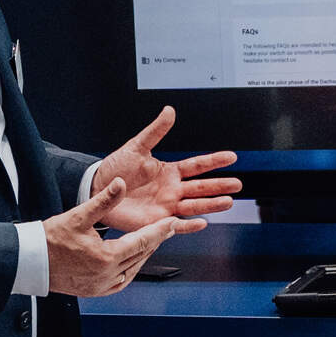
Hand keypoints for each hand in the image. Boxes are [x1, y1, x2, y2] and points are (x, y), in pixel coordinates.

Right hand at [45, 178, 192, 296]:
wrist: (29, 262)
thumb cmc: (50, 239)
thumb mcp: (79, 216)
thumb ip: (104, 201)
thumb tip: (120, 183)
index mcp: (106, 257)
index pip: (142, 241)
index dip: (160, 230)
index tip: (174, 223)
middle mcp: (107, 275)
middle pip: (141, 256)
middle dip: (156, 241)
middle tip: (168, 228)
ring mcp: (101, 286)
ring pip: (133, 270)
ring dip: (144, 256)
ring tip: (151, 242)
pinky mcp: (94, 291)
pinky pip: (121, 282)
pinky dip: (130, 270)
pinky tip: (131, 261)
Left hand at [88, 106, 241, 232]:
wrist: (98, 189)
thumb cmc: (115, 169)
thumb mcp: (136, 146)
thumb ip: (155, 131)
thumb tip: (169, 111)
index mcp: (169, 171)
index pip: (197, 165)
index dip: (214, 161)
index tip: (231, 157)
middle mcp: (172, 189)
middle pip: (201, 187)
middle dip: (220, 185)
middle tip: (237, 184)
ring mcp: (166, 206)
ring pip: (195, 205)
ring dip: (212, 204)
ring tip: (228, 202)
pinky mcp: (156, 221)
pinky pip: (177, 224)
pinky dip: (189, 225)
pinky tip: (203, 223)